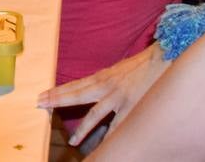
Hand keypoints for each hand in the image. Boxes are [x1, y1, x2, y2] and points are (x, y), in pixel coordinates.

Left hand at [37, 43, 170, 144]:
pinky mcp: (133, 107)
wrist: (165, 56)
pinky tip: (103, 148)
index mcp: (102, 77)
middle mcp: (107, 86)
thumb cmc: (143, 65)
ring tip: (72, 141)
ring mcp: (119, 97)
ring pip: (95, 115)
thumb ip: (107, 81)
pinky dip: (110, 137)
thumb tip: (95, 88)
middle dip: (57, 100)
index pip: (74, 85)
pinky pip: (119, 126)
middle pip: (77, 95)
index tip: (43, 96)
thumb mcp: (120, 71)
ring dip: (82, 129)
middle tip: (39, 105)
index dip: (58, 92)